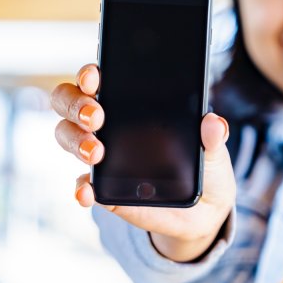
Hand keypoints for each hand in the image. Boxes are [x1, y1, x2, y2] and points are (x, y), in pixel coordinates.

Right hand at [51, 64, 236, 261]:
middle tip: (96, 117)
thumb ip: (214, 136)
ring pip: (68, 136)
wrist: (204, 209)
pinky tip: (88, 191)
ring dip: (75, 141)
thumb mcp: (214, 150)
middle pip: (72, 102)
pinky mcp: (104, 188)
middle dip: (76, 104)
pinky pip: (82, 184)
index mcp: (135, 103)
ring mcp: (103, 154)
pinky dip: (81, 187)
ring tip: (97, 153)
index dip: (91, 74)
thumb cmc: (205, 165)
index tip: (95, 76)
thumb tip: (214, 123)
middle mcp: (111, 123)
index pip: (101, 79)